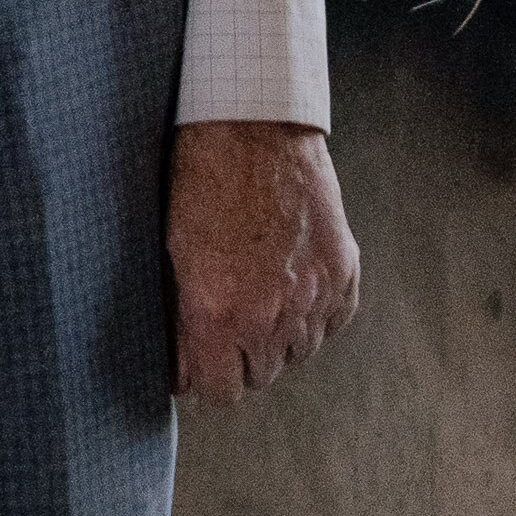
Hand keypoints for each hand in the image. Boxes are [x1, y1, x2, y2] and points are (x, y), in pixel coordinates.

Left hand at [167, 119, 357, 402]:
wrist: (253, 123)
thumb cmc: (200, 178)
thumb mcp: (172, 251)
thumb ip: (180, 318)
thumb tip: (181, 365)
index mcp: (219, 314)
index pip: (219, 392)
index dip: (205, 379)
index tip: (196, 363)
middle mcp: (271, 316)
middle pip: (259, 376)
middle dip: (238, 357)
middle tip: (225, 323)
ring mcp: (313, 295)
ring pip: (297, 352)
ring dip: (277, 336)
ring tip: (258, 294)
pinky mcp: (342, 272)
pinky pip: (330, 321)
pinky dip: (313, 312)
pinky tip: (291, 282)